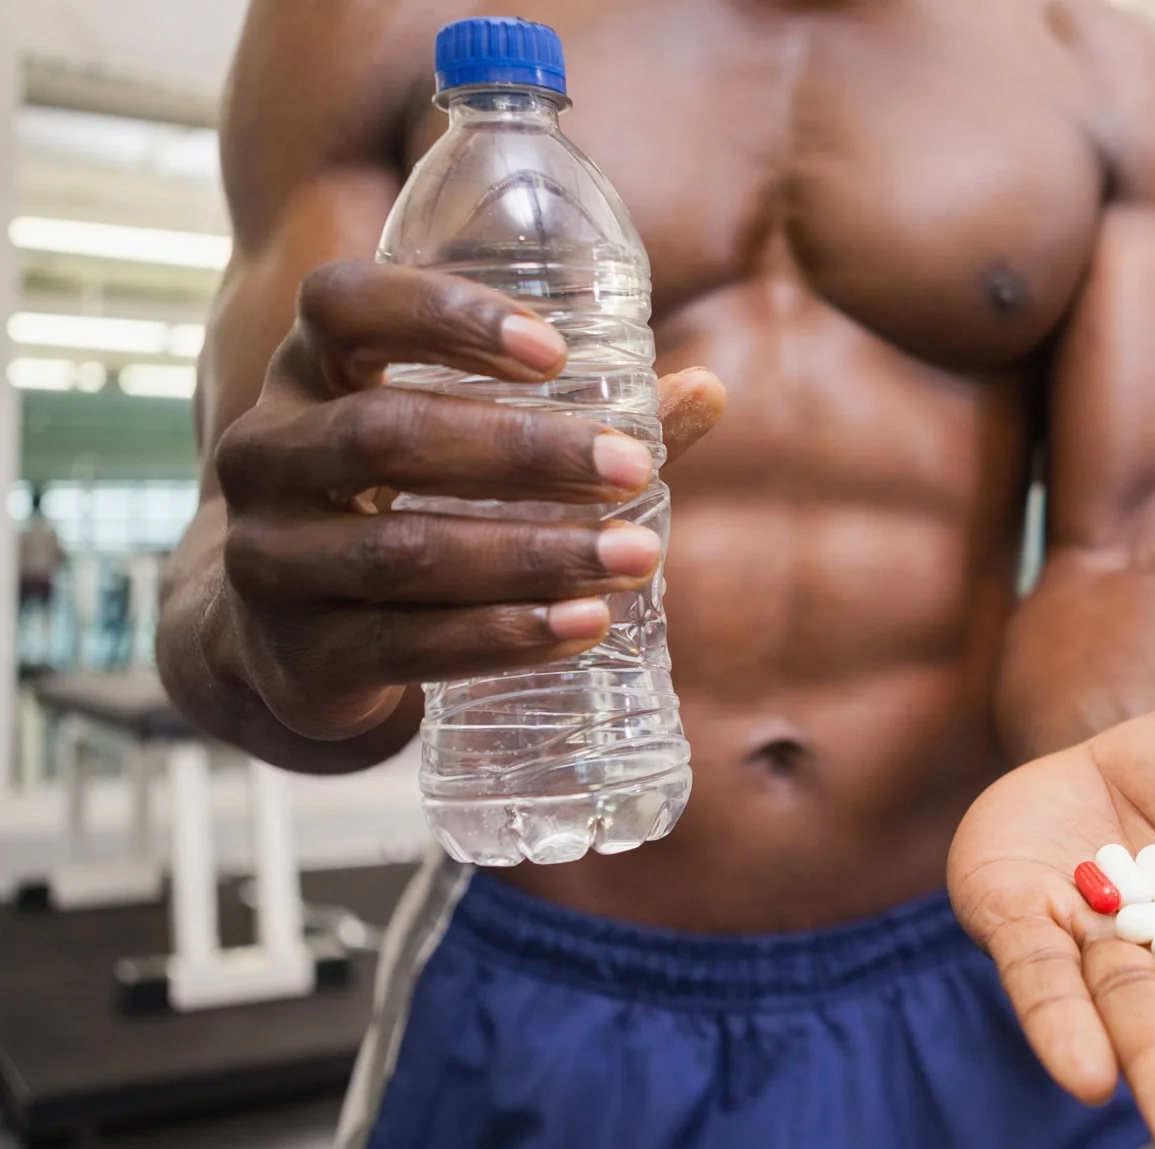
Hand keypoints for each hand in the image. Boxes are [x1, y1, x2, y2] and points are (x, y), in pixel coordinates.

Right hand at [210, 259, 726, 739]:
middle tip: (630, 470)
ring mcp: (267, 558)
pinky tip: (584, 625)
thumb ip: (574, 416)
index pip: (344, 304)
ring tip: (635, 559)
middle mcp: (265, 453)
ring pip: (400, 551)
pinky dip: (504, 635)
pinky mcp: (297, 655)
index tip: (555, 350)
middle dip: (520, 452)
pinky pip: (404, 645)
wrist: (287, 644)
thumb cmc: (401, 505)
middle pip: (384, 435)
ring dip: (530, 555)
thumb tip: (707, 390)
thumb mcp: (459, 442)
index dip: (443, 315)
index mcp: (307, 371)